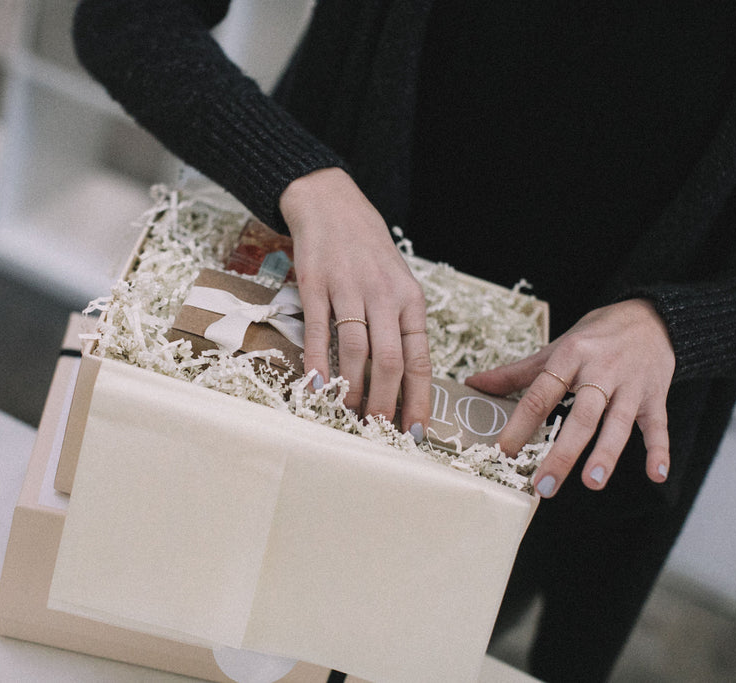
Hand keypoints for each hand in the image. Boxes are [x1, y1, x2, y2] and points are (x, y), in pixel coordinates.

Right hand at [279, 168, 431, 436]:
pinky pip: (318, 330)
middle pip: (390, 360)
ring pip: (356, 349)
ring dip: (352, 388)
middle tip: (378, 431)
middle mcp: (384, 295)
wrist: (331, 204)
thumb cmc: (367, 253)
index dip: (418, 399)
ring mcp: (349, 288)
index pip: (419, 358)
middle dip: (385, 403)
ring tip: (348, 414)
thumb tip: (401, 384)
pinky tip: (316, 385)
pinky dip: (317, 361)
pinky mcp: (316, 284)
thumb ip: (400, 327)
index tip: (416, 432)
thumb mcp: (397, 285)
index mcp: (411, 300)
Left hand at [465, 299, 674, 496]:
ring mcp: (631, 384)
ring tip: (592, 483)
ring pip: (619, 422)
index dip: (521, 423)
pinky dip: (660, 449)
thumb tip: (473, 384)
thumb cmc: (594, 336)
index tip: (504, 451)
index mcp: (570, 356)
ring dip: (606, 454)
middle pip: (581, 415)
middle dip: (563, 452)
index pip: (541, 393)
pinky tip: (656, 474)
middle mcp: (601, 370)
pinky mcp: (655, 395)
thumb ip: (517, 372)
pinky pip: (658, 425)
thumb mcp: (556, 348)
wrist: (650, 316)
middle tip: (544, 485)